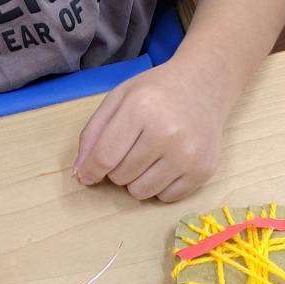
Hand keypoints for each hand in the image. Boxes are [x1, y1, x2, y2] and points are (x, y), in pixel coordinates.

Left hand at [72, 55, 229, 201]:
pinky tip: (167, 162)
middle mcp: (167, 133)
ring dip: (137, 179)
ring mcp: (188, 154)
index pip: (104, 157)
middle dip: (118, 167)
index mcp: (141, 109)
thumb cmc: (157, 91)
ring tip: (149, 156)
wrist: (204, 85)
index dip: (90, 170)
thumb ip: (93, 133)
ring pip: (141, 192)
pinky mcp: (203, 171)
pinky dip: (160, 185)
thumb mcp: (118, 98)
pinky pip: (166, 198)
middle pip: (120, 177)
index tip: (87, 174)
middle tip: (132, 147)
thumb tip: (80, 173)